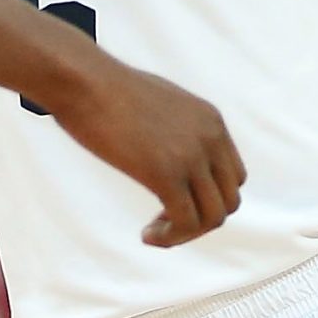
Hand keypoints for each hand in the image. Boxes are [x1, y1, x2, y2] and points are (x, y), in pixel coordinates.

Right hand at [41, 59, 244, 246]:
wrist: (84, 81)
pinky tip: (146, 234)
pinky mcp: (166, 173)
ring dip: (184, 233)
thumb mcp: (158, 103)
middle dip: (200, 220)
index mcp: (211, 121)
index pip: (234, 176)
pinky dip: (169, 237)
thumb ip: (174, 127)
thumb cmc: (106, 90)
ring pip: (212, 218)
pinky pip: (185, 222)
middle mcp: (210, 139)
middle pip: (228, 200)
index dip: (208, 198)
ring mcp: (191, 156)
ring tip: (154, 232)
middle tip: (164, 221)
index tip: (174, 202)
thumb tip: (166, 152)